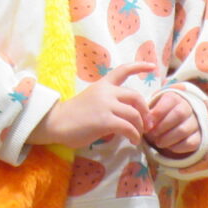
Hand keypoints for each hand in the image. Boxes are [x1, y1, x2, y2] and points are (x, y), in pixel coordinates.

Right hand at [26, 62, 152, 148]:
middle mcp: (106, 92)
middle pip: (136, 96)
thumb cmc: (72, 115)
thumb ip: (108, 102)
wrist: (55, 123)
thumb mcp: (92, 101)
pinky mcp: (105, 121)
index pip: (123, 70)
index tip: (152, 66)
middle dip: (145, 110)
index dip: (139, 66)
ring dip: (140, 127)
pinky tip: (132, 141)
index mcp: (102, 85)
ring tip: (137, 136)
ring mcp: (106, 105)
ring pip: (134, 114)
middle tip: (146, 122)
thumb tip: (126, 114)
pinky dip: (134, 136)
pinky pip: (128, 128)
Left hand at [144, 91, 201, 156]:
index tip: (148, 123)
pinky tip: (169, 147)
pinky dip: (177, 147)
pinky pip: (191, 143)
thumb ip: (148, 112)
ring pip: (184, 129)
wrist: (170, 126)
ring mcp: (195, 123)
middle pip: (179, 114)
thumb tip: (145, 121)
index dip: (158, 112)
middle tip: (152, 134)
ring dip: (168, 138)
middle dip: (162, 126)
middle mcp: (188, 108)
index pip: (170, 100)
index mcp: (175, 98)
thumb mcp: (151, 109)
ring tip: (158, 142)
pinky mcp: (199, 137)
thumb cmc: (158, 116)